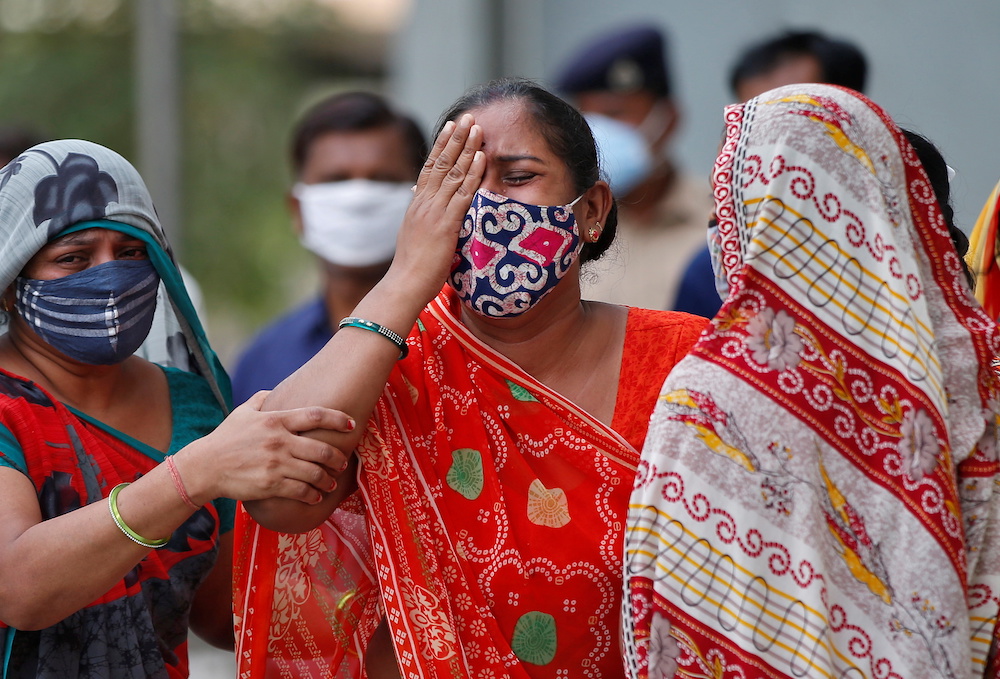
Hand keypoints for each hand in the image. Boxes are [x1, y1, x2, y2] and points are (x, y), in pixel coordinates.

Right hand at [175, 391, 355, 505]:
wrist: (205, 466)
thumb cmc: (225, 438)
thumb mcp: (242, 412)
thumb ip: (261, 400)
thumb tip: (272, 392)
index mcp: (276, 420)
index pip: (315, 416)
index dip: (338, 419)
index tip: (351, 424)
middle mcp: (279, 441)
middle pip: (322, 449)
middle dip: (337, 457)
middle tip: (342, 462)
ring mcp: (276, 464)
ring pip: (315, 473)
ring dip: (328, 480)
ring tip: (331, 482)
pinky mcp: (271, 485)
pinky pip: (301, 491)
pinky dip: (312, 495)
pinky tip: (315, 496)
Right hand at [389, 113, 484, 303]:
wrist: (404, 284)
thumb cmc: (412, 267)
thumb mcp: (414, 234)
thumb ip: (420, 215)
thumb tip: (418, 199)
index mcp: (417, 205)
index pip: (429, 167)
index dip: (441, 145)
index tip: (451, 127)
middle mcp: (424, 203)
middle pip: (441, 162)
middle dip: (455, 137)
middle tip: (468, 116)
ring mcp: (434, 211)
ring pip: (452, 172)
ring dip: (466, 148)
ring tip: (477, 127)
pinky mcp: (445, 224)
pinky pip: (462, 193)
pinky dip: (472, 173)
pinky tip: (481, 157)